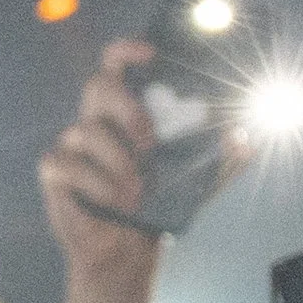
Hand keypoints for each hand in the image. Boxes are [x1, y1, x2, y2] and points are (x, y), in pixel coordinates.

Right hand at [39, 43, 248, 302]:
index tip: (150, 54)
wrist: (127, 252)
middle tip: (150, 145)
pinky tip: (113, 202)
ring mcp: (71, 143)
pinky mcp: (55, 171)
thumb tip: (247, 137)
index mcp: (125, 112)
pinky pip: (68, 164)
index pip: (115, 65)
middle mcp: (96, 120)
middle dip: (128, 110)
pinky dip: (95, 182)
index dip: (126, 51)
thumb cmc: (160, 207)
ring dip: (117, 162)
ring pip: (87, 131)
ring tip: (137, 194)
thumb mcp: (201, 181)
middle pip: (98, 86)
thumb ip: (225, 158)